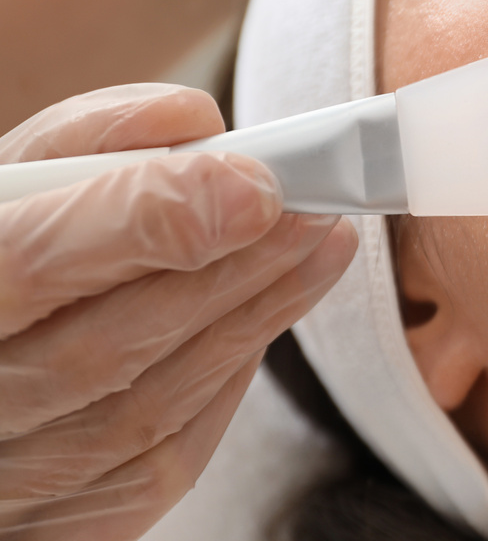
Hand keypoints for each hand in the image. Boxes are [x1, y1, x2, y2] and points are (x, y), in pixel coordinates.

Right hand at [0, 85, 355, 540]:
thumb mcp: (6, 184)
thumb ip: (86, 141)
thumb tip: (195, 119)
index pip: (33, 260)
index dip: (151, 218)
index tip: (255, 184)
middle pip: (106, 350)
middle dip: (232, 272)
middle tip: (317, 210)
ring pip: (145, 416)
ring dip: (252, 323)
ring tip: (323, 248)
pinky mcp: (44, 527)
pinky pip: (153, 470)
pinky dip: (220, 389)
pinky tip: (261, 321)